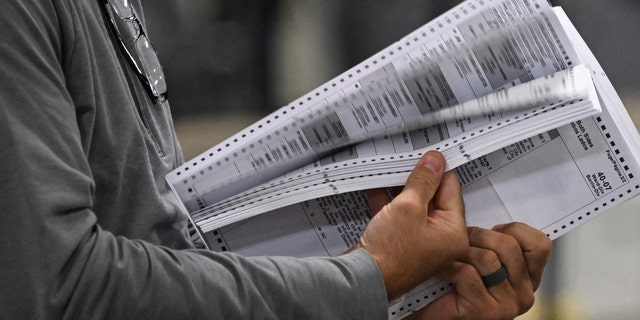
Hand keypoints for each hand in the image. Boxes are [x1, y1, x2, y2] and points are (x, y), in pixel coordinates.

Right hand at [357, 151, 467, 299]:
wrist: (364, 279)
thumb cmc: (390, 253)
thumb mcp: (408, 206)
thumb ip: (423, 181)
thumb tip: (434, 162)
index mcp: (453, 232)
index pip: (451, 189)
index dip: (437, 169)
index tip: (427, 154)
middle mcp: (440, 239)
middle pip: (433, 197)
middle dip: (417, 178)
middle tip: (407, 160)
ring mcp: (420, 242)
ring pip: (413, 205)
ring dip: (401, 189)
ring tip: (390, 171)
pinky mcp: (400, 243)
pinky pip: (398, 216)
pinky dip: (389, 202)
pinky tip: (376, 187)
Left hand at [408, 223, 551, 318]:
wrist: (430, 313)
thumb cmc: (452, 284)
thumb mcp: (478, 256)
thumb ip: (492, 239)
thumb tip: (483, 198)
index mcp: (528, 277)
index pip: (540, 244)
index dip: (515, 230)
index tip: (495, 230)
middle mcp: (525, 294)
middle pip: (509, 246)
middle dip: (478, 236)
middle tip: (461, 240)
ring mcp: (508, 305)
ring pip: (488, 258)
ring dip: (461, 251)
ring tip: (449, 255)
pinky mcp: (486, 312)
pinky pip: (468, 273)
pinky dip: (449, 267)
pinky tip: (441, 270)